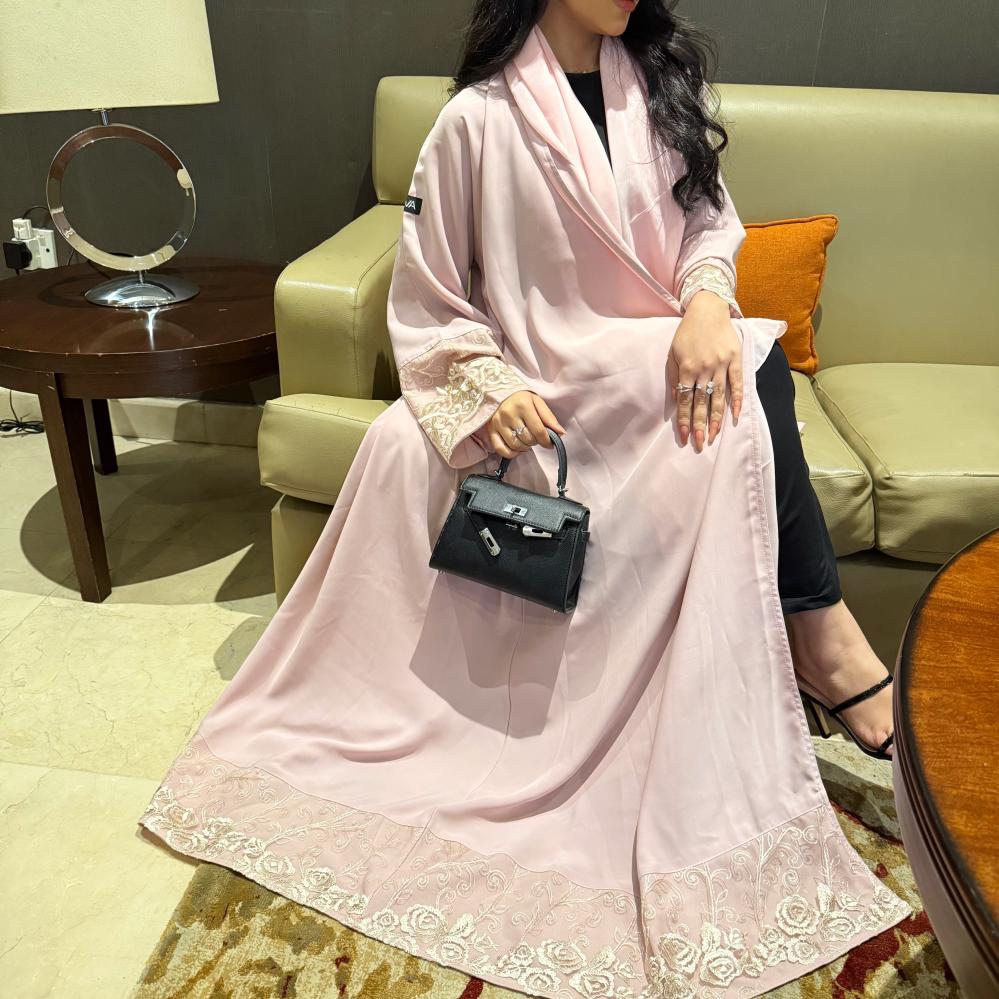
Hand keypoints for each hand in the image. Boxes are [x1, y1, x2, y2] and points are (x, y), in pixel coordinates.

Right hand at [486, 390, 565, 459]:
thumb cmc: (520, 398)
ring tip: (527, 441)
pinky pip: (500, 449)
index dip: (547, 441)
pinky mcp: (490, 430)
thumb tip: (561, 433)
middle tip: (536, 437)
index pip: (539, 431)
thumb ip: (549, 418)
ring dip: (525, 448)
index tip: (550, 443)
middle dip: (536, 442)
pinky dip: (511, 453)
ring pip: (515, 445)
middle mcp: (509, 414)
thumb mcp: (537, 402)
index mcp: (523, 405)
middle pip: (528, 439)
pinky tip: (517, 449)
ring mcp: (498, 423)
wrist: (496, 391)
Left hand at [666, 292, 742, 450]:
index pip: (685, 399)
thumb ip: (674, 375)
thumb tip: (678, 399)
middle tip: (699, 444)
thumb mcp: (673, 352)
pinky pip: (737, 383)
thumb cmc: (687, 333)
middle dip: (700, 425)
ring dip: (716, 418)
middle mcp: (705, 367)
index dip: (684, 420)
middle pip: (702, 402)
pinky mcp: (735, 359)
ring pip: (719, 396)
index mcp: (687, 367)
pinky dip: (737, 400)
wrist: (708, 309)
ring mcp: (722, 364)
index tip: (684, 437)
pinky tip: (735, 416)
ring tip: (714, 436)